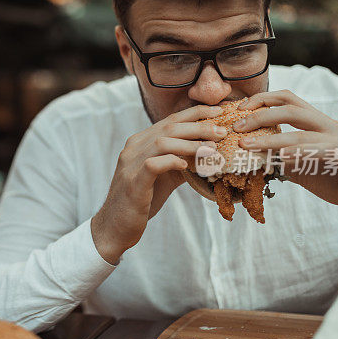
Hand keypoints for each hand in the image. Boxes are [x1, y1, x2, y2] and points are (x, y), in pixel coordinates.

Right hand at [91, 105, 226, 263]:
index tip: (219, 112)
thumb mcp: (164, 177)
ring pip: (162, 142)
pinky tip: (186, 166)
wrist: (115, 226)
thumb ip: (181, 162)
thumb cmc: (141, 200)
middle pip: (169, 127)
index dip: (196, 113)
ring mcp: (130, 163)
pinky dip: (172, 161)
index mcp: (140, 142)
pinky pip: (153, 164)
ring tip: (211, 149)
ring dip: (191, 144)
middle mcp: (133, 147)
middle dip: (199, 127)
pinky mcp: (132, 182)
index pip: (171, 120)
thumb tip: (209, 154)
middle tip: (222, 131)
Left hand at [235, 90, 337, 223]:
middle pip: (292, 109)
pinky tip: (280, 158)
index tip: (239, 109)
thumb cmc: (336, 181)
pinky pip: (321, 151)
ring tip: (247, 145)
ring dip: (270, 139)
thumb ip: (280, 158)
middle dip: (260, 115)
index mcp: (318, 123)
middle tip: (236, 128)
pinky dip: (298, 152)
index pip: (289, 100)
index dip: (263, 99)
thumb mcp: (301, 167)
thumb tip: (249, 156)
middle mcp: (330, 126)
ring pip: (301, 133)